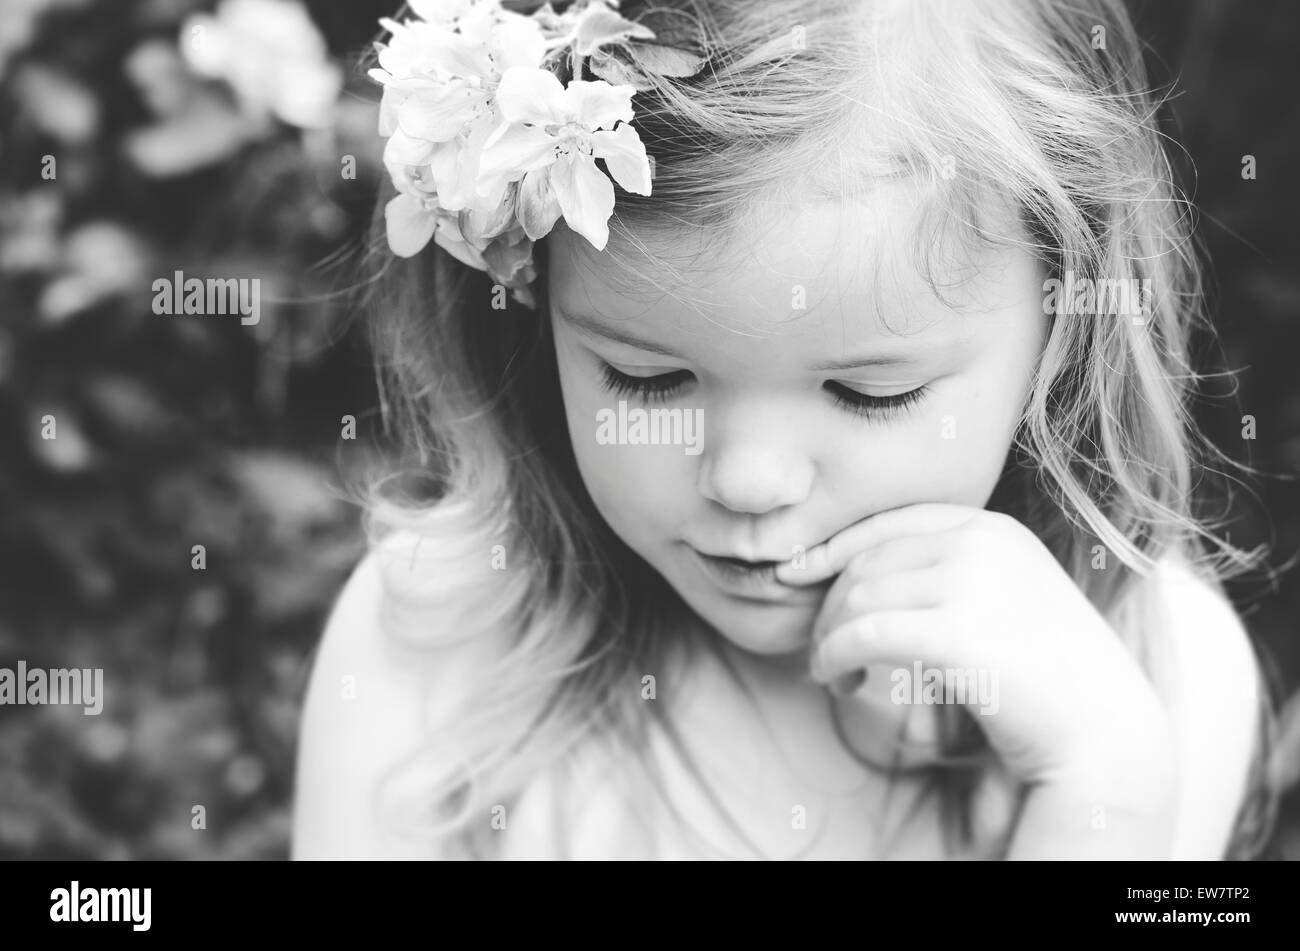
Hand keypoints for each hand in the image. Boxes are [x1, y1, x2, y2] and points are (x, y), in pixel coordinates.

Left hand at [776, 503, 1173, 792]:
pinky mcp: (957, 632)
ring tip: (832, 672)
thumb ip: (943, 576)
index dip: (833, 547)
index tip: (794, 573)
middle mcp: (982, 543)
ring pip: (858, 598)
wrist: (1103, 735)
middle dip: (829, 605)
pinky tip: (836, 680)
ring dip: (828, 637)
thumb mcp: (997, 602)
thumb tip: (853, 577)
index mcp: (992, 529)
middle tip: (822, 649)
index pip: (889, 524)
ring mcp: (972, 583)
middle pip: (867, 562)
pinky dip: (833, 656)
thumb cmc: (1042, 678)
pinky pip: (863, 634)